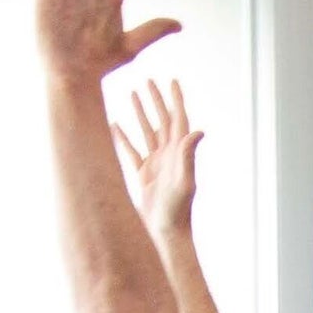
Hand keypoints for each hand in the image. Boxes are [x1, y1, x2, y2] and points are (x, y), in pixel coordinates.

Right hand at [113, 78, 205, 231]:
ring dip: (141, 113)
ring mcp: (156, 164)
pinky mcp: (143, 174)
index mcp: (179, 153)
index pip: (179, 119)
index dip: (176, 100)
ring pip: (147, 132)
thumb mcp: (184, 181)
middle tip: (149, 81)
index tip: (172, 81)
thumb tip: (198, 130)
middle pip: (162, 120)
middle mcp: (169, 155)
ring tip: (133, 94)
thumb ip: (188, 156)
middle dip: (156, 100)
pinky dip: (123, 137)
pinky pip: (132, 151)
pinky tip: (114, 125)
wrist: (166, 232)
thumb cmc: (177, 210)